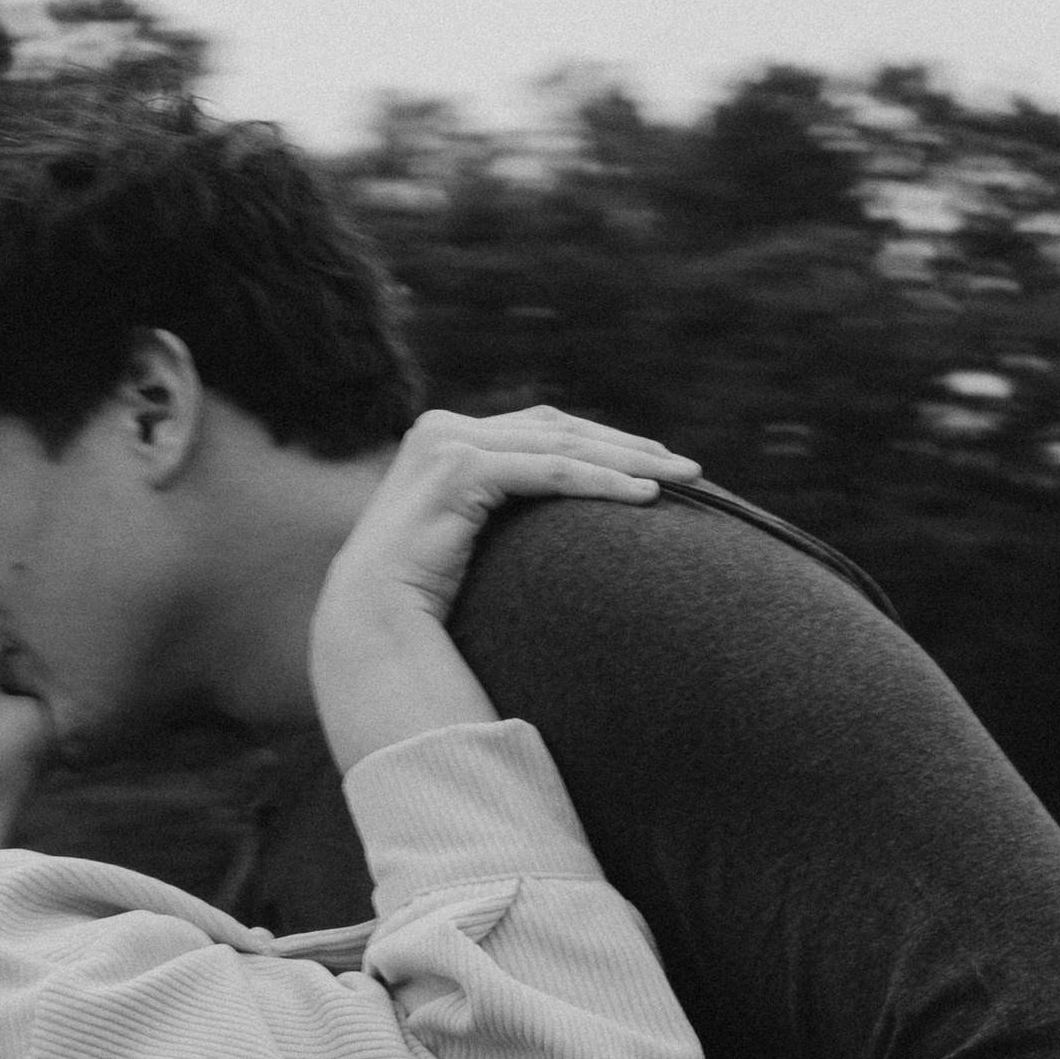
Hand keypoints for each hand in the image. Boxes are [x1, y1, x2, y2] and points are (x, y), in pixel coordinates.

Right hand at [310, 407, 695, 774]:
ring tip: (683, 479)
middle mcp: (442, 429)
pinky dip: (601, 482)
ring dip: (629, 460)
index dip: (604, 444)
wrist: (369, 629)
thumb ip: (501, 516)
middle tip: (690, 469)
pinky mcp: (458, 468)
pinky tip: (645, 497)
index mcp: (444, 439)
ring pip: (561, 445)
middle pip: (558, 429)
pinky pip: (549, 472)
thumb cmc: (420, 605)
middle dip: (628, 446)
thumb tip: (559, 531)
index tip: (658, 466)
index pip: (541, 431)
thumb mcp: (469, 544)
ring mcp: (446, 443)